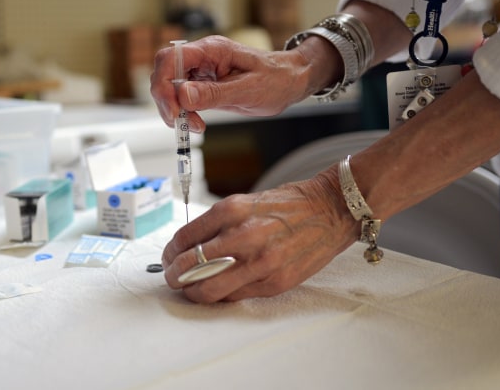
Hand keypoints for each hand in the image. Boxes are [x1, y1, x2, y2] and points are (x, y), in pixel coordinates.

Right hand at [150, 35, 337, 132]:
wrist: (291, 81)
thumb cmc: (277, 79)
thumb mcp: (248, 90)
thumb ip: (214, 93)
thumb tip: (183, 95)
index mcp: (212, 50)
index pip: (171, 59)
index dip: (164, 84)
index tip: (174, 110)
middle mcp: (203, 57)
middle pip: (165, 72)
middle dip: (166, 99)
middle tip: (179, 122)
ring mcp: (202, 71)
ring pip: (170, 86)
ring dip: (174, 109)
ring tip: (193, 125)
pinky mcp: (204, 85)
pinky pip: (182, 97)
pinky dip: (183, 112)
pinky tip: (195, 123)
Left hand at [162, 169, 358, 302]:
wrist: (331, 209)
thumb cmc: (289, 205)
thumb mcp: (246, 202)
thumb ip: (218, 224)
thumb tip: (189, 246)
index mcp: (232, 210)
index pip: (184, 238)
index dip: (169, 252)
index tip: (168, 257)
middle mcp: (243, 235)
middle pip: (190, 267)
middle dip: (174, 276)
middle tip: (172, 277)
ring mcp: (259, 262)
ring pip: (208, 289)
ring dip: (192, 291)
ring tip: (190, 288)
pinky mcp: (274, 282)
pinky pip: (235, 296)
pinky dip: (221, 295)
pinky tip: (220, 289)